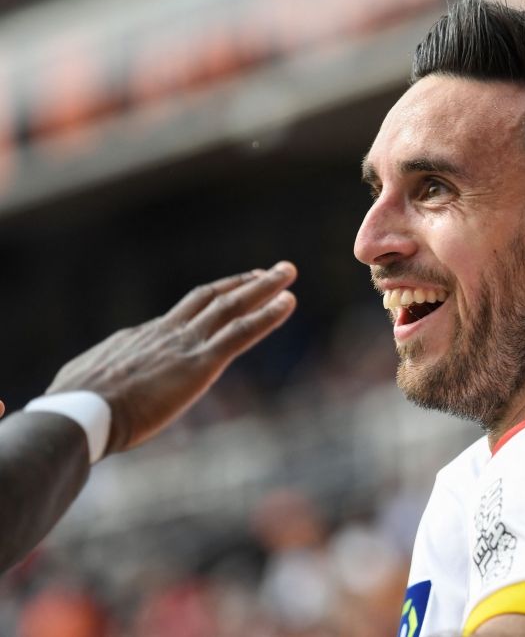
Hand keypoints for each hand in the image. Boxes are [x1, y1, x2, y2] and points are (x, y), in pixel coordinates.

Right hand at [45, 262, 297, 455]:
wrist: (80, 413)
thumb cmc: (74, 409)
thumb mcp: (83, 383)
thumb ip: (100, 379)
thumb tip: (88, 386)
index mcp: (139, 338)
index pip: (182, 315)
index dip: (210, 302)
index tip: (230, 292)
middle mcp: (166, 332)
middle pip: (211, 298)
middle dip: (243, 283)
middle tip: (270, 270)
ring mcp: (185, 345)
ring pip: (231, 306)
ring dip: (264, 287)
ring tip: (288, 271)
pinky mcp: (201, 364)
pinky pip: (242, 333)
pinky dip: (268, 315)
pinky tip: (289, 302)